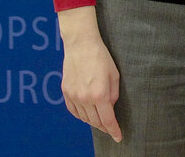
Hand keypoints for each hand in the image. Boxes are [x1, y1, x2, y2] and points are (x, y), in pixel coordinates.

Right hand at [60, 27, 122, 142]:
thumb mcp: (115, 75)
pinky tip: (87, 114)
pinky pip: (74, 111)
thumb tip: (110, 107)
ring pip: (84, 118)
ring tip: (101, 120)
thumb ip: (114, 94)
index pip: (107, 120)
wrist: (81, 45)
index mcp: (99, 94)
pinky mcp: (66, 92)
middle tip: (111, 128)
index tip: (118, 137)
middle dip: (105, 127)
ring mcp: (73, 96)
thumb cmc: (101, 58)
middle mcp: (85, 98)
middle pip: (95, 121)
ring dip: (93, 121)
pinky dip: (81, 116)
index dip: (114, 130)